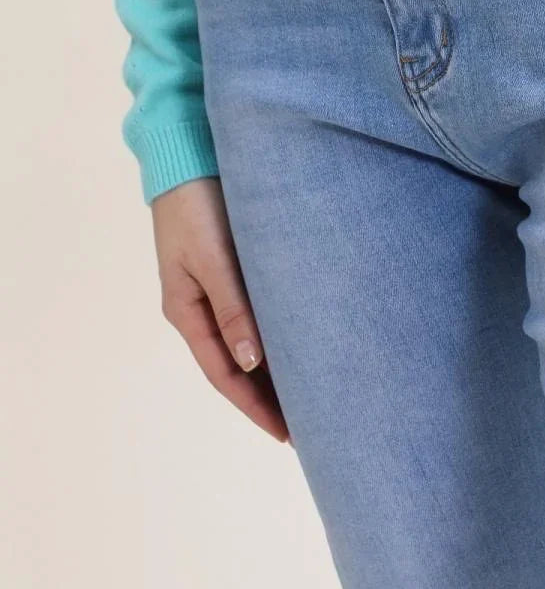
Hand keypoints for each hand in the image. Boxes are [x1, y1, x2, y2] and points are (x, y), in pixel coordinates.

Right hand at [152, 177, 288, 441]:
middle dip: (269, 397)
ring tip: (313, 393)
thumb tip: (252, 363)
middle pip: (238, 365)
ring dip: (275, 369)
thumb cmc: (197, 205)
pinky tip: (301, 342)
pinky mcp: (232, 267)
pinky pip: (256, 314)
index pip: (224, 375)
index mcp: (187, 311)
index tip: (287, 435)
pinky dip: (276, 335)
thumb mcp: (213, 258)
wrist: (188, 154)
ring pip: (249, 342)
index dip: (254, 407)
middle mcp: (200, 307)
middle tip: (311, 424)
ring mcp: (215, 288)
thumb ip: (233, 308)